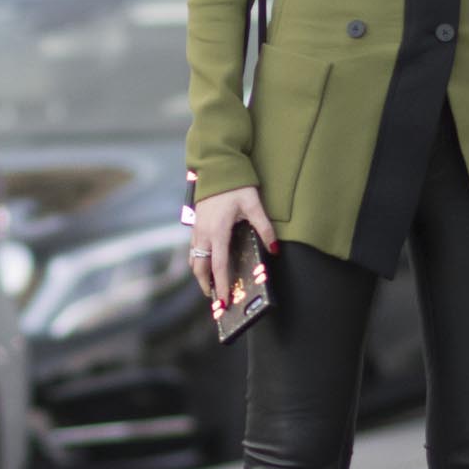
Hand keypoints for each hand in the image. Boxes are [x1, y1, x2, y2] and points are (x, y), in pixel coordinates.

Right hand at [190, 184, 277, 307]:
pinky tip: (207, 264)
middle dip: (206, 285)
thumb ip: (264, 227)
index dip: (222, 285)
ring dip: (200, 275)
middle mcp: (203, 233)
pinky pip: (193, 249)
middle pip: (200, 267)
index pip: (218, 265)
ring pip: (194, 259)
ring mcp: (197, 229)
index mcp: (218, 231)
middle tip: (216, 300)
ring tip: (210, 286)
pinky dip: (198, 261)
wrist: (217, 167)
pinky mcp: (196, 224)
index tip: (224, 301)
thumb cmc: (235, 185)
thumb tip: (274, 248)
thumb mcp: (253, 205)